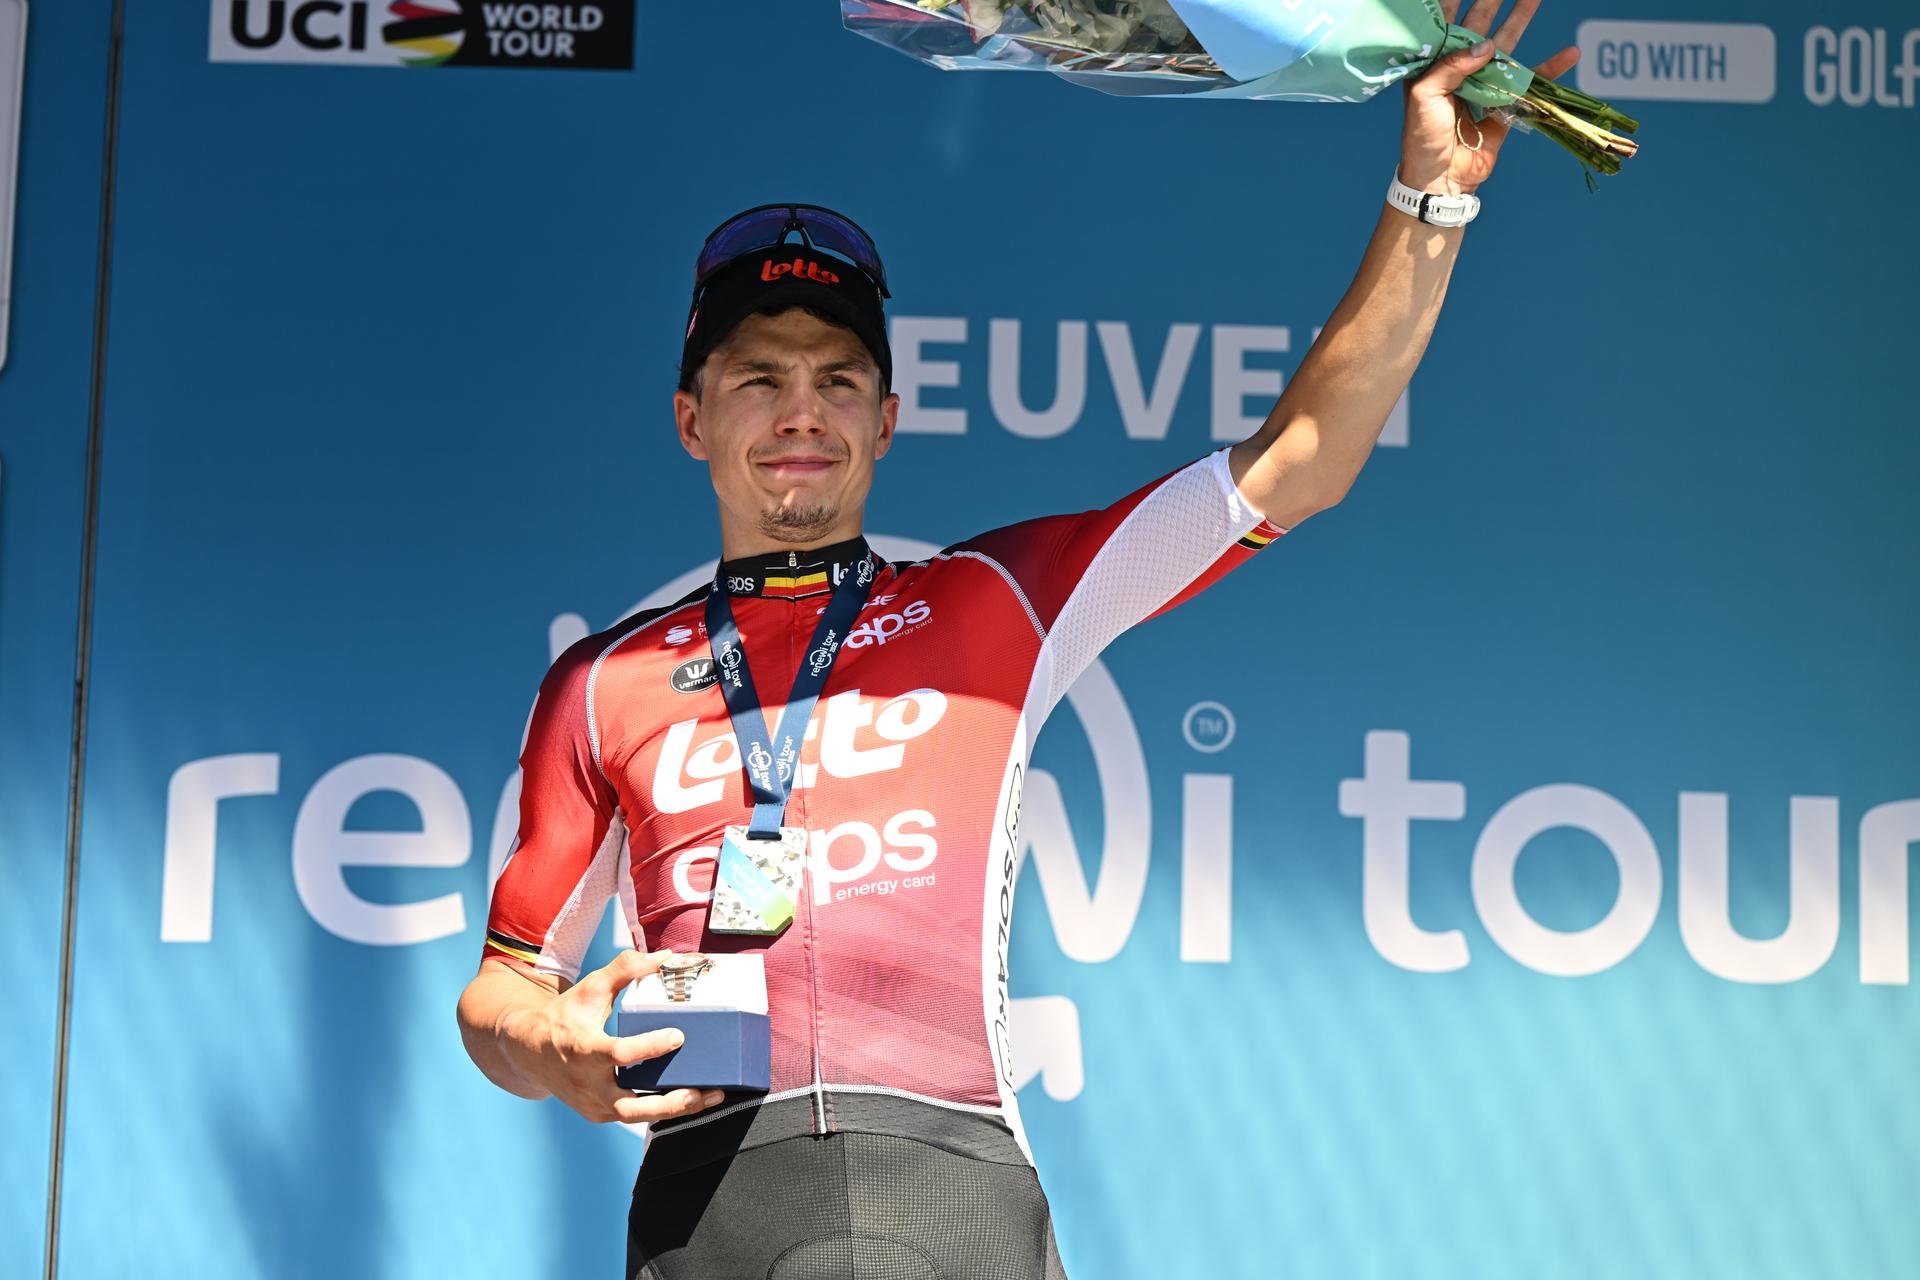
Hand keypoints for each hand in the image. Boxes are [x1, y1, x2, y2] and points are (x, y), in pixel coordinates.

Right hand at [496, 948, 726, 1124]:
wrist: (529, 1051)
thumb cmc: (564, 1017)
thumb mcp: (590, 988)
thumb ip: (625, 969)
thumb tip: (663, 956)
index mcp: (583, 1050)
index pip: (619, 1055)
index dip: (649, 1047)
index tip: (678, 1036)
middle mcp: (588, 1084)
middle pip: (631, 1107)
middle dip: (670, 1103)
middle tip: (703, 1091)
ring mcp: (593, 1105)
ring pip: (637, 1117)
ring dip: (675, 1110)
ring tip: (710, 1096)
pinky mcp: (599, 1114)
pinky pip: (634, 1116)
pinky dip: (661, 1109)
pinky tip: (691, 1099)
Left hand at [1398, 0, 1581, 195]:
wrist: (1440, 178)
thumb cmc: (1422, 138)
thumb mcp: (1423, 97)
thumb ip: (1450, 67)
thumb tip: (1486, 45)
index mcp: (1434, 66)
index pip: (1445, 26)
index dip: (1453, 3)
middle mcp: (1459, 69)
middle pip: (1479, 25)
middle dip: (1492, 1)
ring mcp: (1484, 83)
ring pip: (1507, 44)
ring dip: (1521, 19)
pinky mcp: (1505, 102)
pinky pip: (1531, 81)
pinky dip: (1551, 68)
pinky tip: (1570, 52)